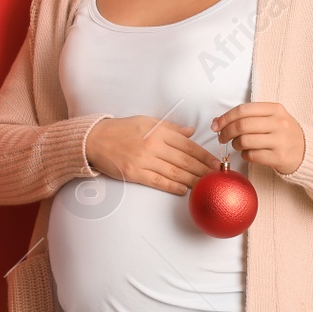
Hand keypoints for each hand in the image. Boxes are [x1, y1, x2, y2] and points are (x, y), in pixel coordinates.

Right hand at [85, 116, 221, 196]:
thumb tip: (191, 131)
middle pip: (184, 160)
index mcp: (158, 130)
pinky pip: (158, 182)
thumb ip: (170, 127)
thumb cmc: (121, 129)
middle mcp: (153, 145)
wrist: (94, 139)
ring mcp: (143, 160)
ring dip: (193, 180)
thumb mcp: (147, 121)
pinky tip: (184, 190)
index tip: (216, 163)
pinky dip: (172, 187)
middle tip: (217, 178)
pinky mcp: (134, 173)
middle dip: (203, 170)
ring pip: (174, 173)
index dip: (204, 155)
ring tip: (206, 186)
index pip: (187, 145)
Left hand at [212, 102, 305, 174]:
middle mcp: (279, 123)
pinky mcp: (279, 157)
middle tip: (222, 138)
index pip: (243, 110)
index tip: (216, 125)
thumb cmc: (283, 133)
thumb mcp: (271, 118)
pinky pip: (253, 156)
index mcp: (275, 109)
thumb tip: (218, 121)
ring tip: (238, 146)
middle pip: (242, 125)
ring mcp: (280, 140)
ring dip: (236, 145)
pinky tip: (248, 154)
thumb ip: (247, 117)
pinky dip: (245, 156)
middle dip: (226, 132)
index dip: (225, 118)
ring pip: (245, 141)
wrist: (308, 152)